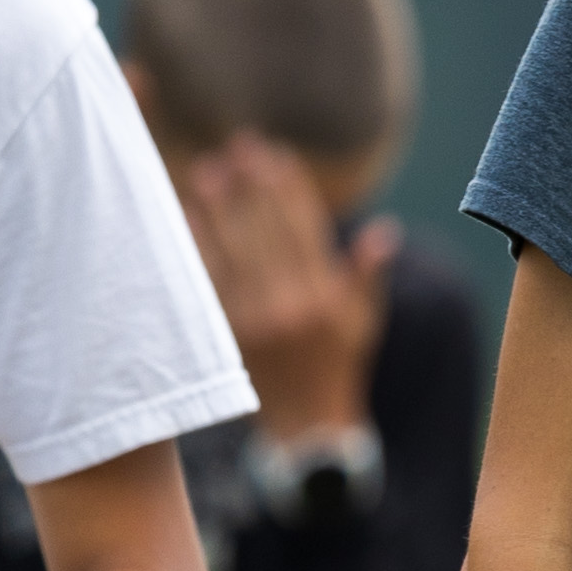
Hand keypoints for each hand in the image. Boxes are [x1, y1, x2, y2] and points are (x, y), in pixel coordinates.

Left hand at [185, 132, 394, 445]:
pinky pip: (207, 279)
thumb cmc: (337, 366)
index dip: (290, 189)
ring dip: (219, 207)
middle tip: (239, 147)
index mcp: (325, 297)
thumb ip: (367, 275)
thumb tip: (383, 231)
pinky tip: (188, 216)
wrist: (305, 423)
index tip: (277, 156)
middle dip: (253, 185)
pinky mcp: (225, 332)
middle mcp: (289, 305)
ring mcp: (253, 319)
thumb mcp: (363, 322)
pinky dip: (197, 245)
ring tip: (209, 171)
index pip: (305, 228)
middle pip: (266, 230)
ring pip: (233, 249)